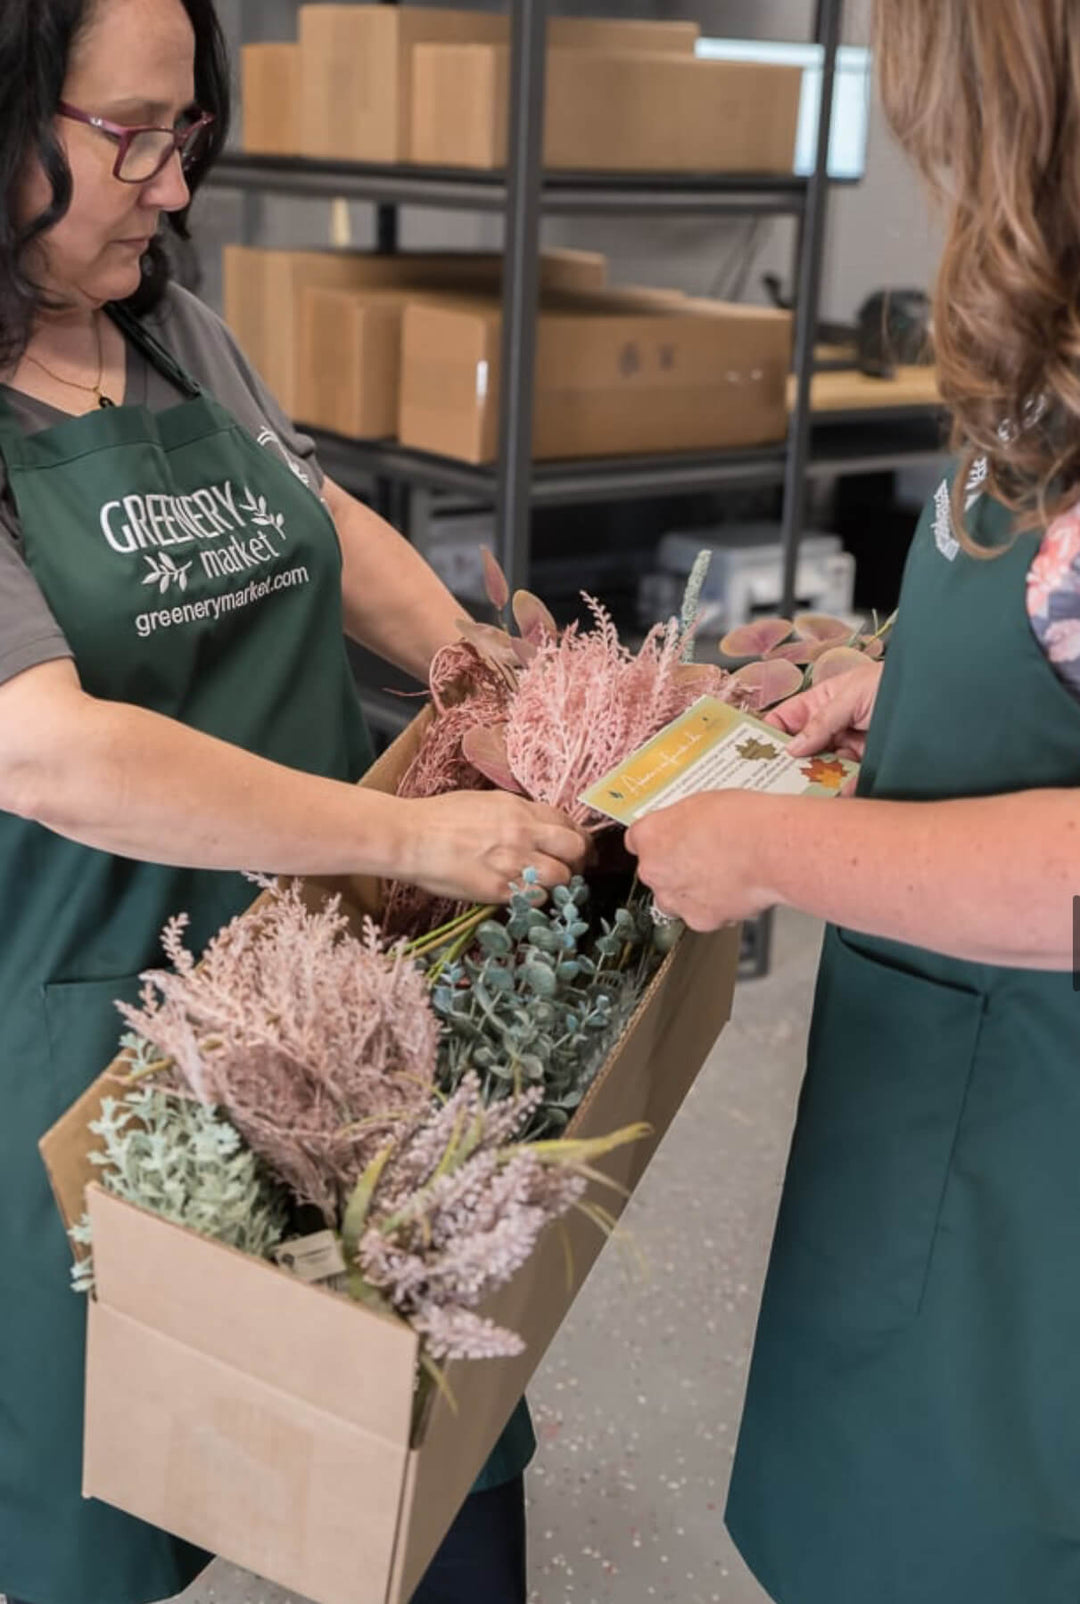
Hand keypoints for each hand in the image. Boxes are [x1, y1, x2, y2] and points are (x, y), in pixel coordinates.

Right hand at [403, 791, 588, 903]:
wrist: (411, 837)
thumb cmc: (440, 818)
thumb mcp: (485, 803)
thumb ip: (516, 814)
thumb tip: (538, 827)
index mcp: (519, 808)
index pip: (567, 822)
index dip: (577, 837)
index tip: (576, 849)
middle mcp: (523, 833)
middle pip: (576, 848)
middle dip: (579, 860)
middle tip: (572, 869)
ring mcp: (513, 862)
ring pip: (562, 877)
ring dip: (559, 884)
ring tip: (545, 886)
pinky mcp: (500, 889)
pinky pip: (535, 899)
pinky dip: (535, 899)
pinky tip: (523, 895)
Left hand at [626, 791, 774, 931]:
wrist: (770, 849)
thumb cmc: (743, 820)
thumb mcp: (702, 803)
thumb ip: (683, 821)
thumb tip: (687, 827)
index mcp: (649, 835)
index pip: (638, 841)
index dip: (660, 842)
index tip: (672, 841)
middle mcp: (654, 870)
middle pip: (656, 873)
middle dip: (676, 869)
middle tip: (705, 858)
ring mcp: (674, 898)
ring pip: (675, 900)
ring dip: (692, 892)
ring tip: (723, 876)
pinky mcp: (698, 919)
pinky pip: (702, 915)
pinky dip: (716, 908)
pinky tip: (734, 891)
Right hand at [764, 661, 881, 791]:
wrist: (941, 696)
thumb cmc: (894, 683)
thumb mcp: (851, 695)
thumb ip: (820, 721)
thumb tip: (791, 747)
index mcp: (822, 702)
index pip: (786, 720)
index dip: (769, 735)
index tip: (755, 754)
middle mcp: (832, 726)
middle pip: (800, 750)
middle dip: (788, 764)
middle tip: (773, 781)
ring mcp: (849, 748)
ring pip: (821, 769)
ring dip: (812, 780)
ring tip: (800, 792)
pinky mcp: (868, 767)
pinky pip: (848, 782)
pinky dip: (840, 790)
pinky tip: (833, 795)